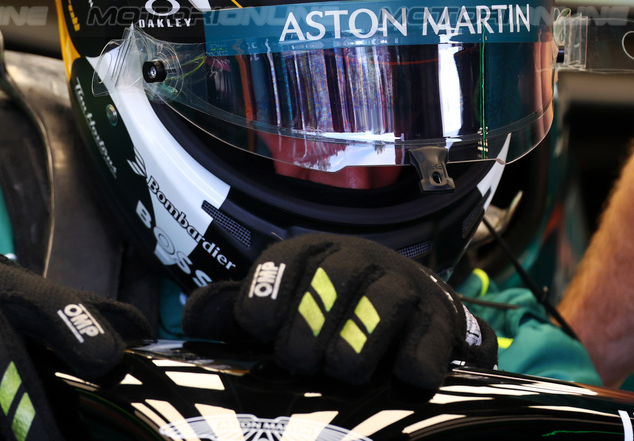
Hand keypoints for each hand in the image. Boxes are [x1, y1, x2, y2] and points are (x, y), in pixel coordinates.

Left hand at [182, 234, 495, 390]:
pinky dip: (417, 360)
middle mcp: (358, 260)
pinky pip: (431, 338)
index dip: (267, 295)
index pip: (284, 261)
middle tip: (300, 362)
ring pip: (382, 303)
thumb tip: (191, 322)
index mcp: (312, 254)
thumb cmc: (330, 316)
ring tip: (345, 372)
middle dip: (310, 326)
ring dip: (359, 343)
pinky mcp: (443, 321)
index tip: (257, 330)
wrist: (414, 315)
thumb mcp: (279, 308)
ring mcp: (404, 287)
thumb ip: (231, 314)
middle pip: (332, 279)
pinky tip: (404, 378)